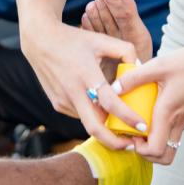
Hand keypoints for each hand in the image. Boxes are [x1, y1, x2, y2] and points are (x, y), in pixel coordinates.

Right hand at [20, 20, 149, 150]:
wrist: (41, 41)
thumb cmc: (74, 39)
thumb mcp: (101, 40)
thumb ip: (125, 50)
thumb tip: (140, 67)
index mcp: (86, 74)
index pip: (109, 102)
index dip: (127, 117)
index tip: (143, 127)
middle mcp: (73, 91)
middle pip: (94, 127)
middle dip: (115, 142)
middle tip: (132, 145)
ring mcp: (63, 100)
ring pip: (88, 120)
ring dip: (104, 125)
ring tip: (121, 123)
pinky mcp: (58, 104)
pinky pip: (80, 114)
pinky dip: (92, 114)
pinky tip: (99, 106)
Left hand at [116, 37, 183, 164]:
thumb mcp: (160, 64)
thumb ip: (135, 77)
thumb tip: (113, 87)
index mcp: (168, 113)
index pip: (154, 150)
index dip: (139, 150)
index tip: (129, 134)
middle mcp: (179, 122)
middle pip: (164, 157)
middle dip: (146, 153)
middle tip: (134, 134)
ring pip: (171, 146)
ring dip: (155, 144)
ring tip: (142, 124)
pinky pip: (175, 132)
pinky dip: (163, 130)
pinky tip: (154, 110)